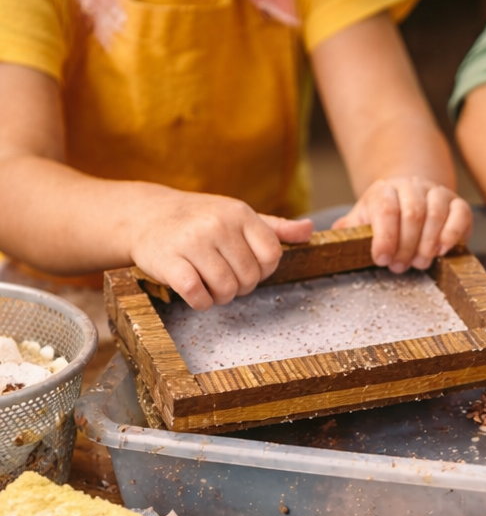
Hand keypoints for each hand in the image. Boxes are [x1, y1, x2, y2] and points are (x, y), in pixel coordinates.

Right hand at [130, 190, 312, 309]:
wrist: (146, 215)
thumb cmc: (200, 220)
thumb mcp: (238, 216)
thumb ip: (275, 229)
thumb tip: (310, 230)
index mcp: (239, 213)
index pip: (272, 256)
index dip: (264, 270)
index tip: (247, 266)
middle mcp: (217, 224)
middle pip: (250, 277)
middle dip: (240, 286)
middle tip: (223, 276)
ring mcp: (192, 242)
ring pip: (226, 289)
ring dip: (220, 296)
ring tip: (209, 283)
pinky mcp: (169, 261)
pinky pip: (198, 295)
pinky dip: (200, 302)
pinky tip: (194, 291)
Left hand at [333, 177, 472, 272]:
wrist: (411, 194)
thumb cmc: (385, 216)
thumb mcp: (363, 219)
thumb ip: (350, 228)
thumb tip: (335, 237)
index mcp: (385, 190)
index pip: (386, 210)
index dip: (384, 238)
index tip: (381, 260)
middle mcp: (412, 186)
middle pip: (413, 214)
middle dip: (406, 246)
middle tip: (400, 267)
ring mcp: (437, 192)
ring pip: (436, 214)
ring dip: (427, 245)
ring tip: (419, 263)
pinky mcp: (458, 203)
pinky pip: (461, 214)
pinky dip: (453, 234)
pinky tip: (442, 251)